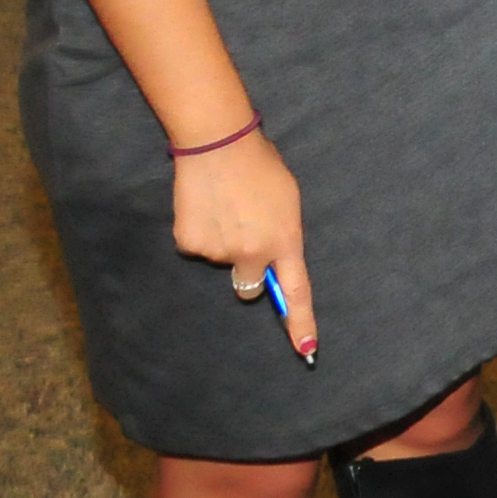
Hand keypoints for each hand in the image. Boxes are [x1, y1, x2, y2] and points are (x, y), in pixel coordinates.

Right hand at [176, 132, 315, 361]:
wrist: (219, 145)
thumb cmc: (261, 167)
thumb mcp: (288, 201)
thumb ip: (282, 235)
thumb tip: (271, 258)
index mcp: (285, 241)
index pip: (297, 292)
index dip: (300, 323)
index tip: (306, 352)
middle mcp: (252, 254)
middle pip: (249, 285)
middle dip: (246, 268)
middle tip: (244, 231)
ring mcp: (219, 252)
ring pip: (221, 261)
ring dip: (223, 242)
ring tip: (226, 207)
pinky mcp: (189, 245)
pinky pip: (197, 248)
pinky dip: (200, 232)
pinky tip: (205, 208)